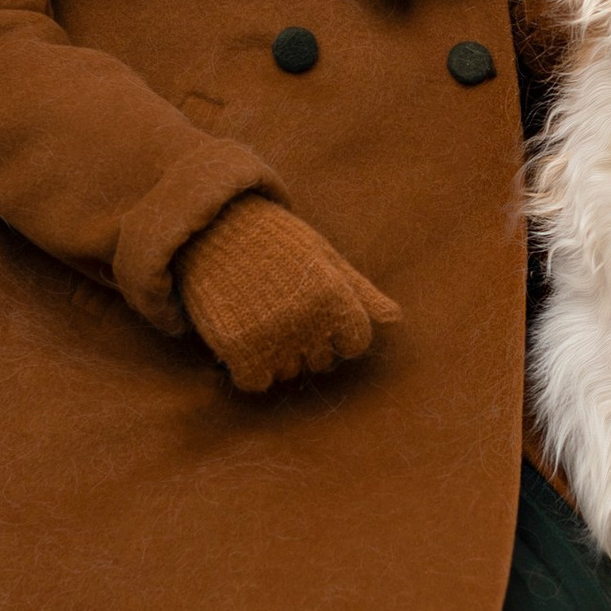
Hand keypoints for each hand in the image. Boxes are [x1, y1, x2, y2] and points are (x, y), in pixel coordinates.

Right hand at [176, 196, 400, 395]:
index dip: (338, 332)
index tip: (316, 310)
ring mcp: (271, 335)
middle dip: (307, 342)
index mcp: (334, 296)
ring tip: (259, 316)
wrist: (214, 229)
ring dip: (276, 355)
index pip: (355, 344)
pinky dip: (250, 368)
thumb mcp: (324, 259)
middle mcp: (306, 320)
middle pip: (321, 362)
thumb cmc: (277, 243)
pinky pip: (256, 382)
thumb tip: (395, 319)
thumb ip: (360, 293)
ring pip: (288, 373)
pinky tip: (244, 338)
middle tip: (281, 307)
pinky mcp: (237, 347)